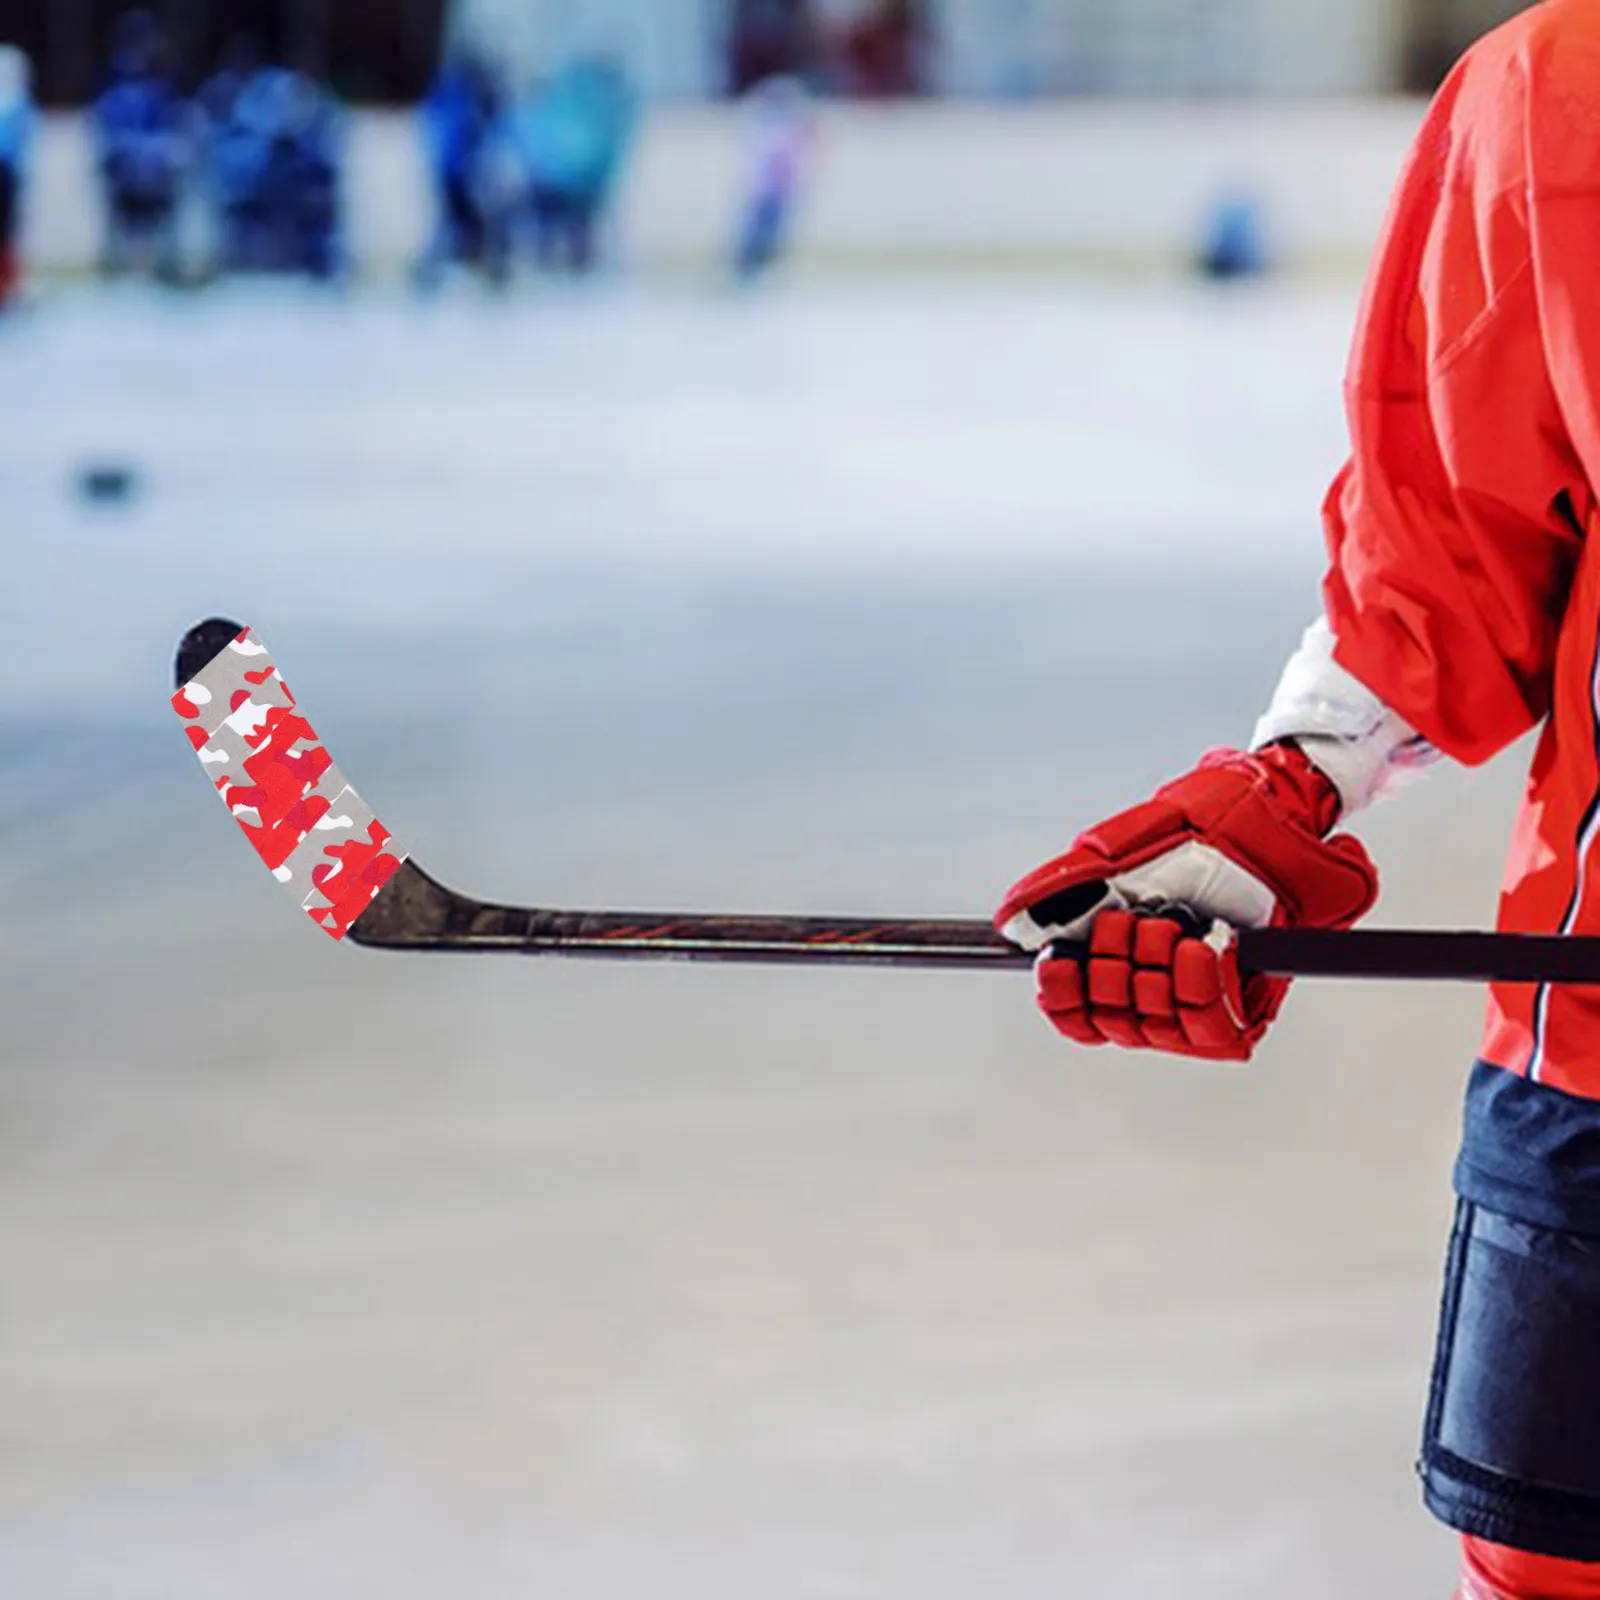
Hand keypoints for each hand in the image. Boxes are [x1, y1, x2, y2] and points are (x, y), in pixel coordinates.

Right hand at [994, 745, 1378, 1060]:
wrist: (1278, 803)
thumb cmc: (1206, 816)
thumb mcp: (1122, 844)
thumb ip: (1063, 883)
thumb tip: (1011, 918)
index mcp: (1121, 949)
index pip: (1076, 1011)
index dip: (1064, 997)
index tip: (1060, 963)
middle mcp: (1159, 978)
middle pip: (1113, 1021)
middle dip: (1115, 970)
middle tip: (1133, 923)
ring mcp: (1204, 991)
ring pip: (1158, 1027)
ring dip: (1159, 974)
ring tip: (1174, 926)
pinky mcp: (1251, 999)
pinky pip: (1215, 1030)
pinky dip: (1203, 988)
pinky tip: (1206, 949)